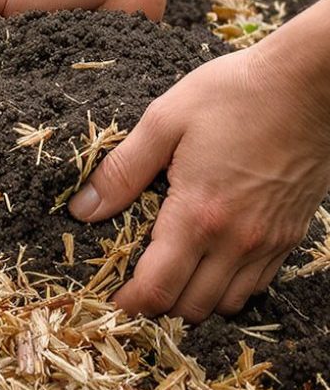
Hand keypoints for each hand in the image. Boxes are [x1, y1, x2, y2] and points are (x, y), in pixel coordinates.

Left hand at [69, 45, 329, 321]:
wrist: (313, 83)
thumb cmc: (236, 94)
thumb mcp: (164, 121)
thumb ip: (121, 172)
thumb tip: (82, 211)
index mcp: (199, 215)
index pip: (158, 289)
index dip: (129, 302)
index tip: (111, 297)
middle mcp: (238, 240)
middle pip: (191, 307)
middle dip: (156, 305)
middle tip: (134, 284)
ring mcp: (270, 241)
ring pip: (227, 302)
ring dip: (194, 299)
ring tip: (170, 274)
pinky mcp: (291, 235)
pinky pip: (257, 284)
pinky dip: (228, 286)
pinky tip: (209, 260)